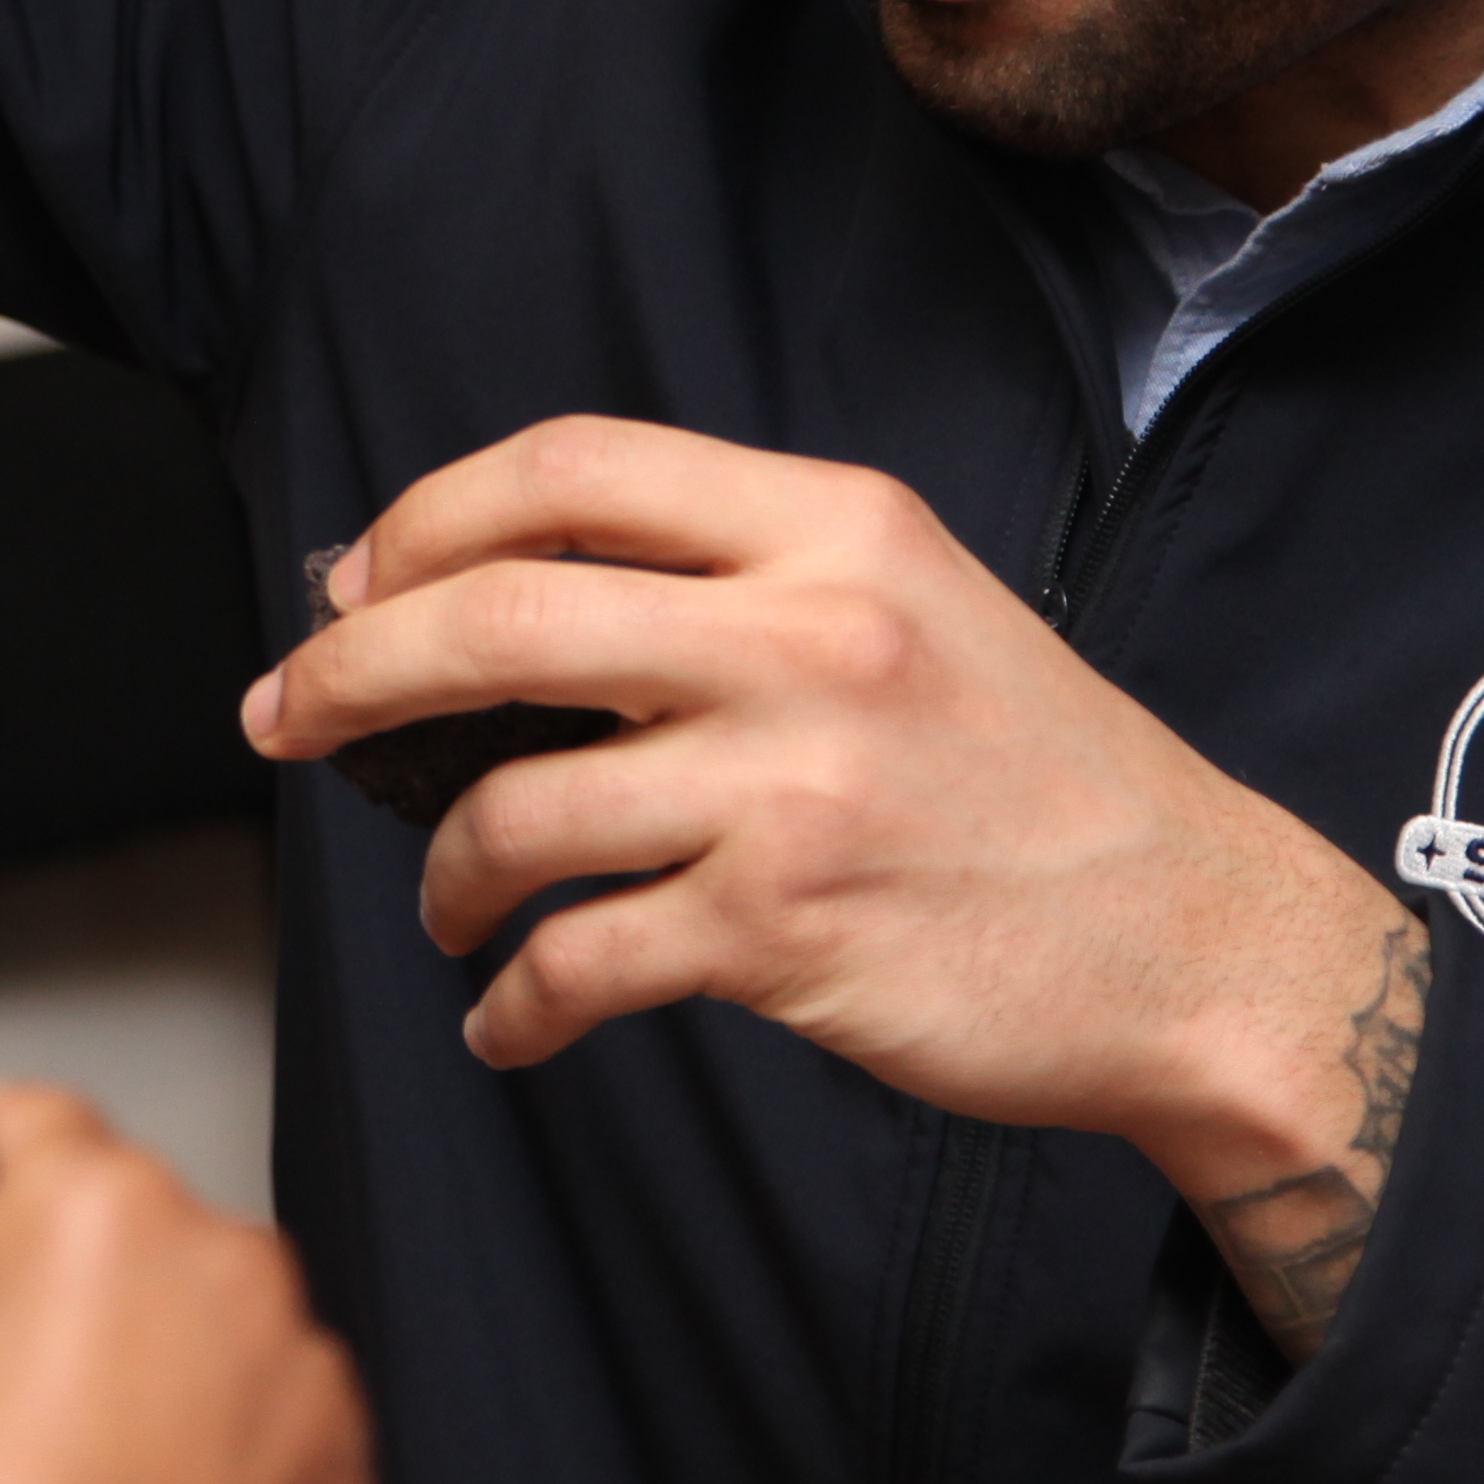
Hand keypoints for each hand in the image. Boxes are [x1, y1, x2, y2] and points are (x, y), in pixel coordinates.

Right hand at [0, 1089, 376, 1483]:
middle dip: (47, 1294)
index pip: (25, 1121)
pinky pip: (263, 1453)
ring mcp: (298, 1384)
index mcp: (100, 1204)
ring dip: (138, 1383)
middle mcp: (225, 1270)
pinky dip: (207, 1482)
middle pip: (115, 1239)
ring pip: (198, 1342)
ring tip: (43, 1472)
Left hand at [249, 416, 1429, 1355]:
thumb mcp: (909, 606)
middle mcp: (807, 635)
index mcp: (834, 525)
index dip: (426, 517)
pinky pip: (576, 959)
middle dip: (346, 673)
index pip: (571, 467)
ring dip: (438, 870)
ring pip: (512, 805)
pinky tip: (511, 1016)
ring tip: (448, 904)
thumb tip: (498, 594)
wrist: (1198, 938)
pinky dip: (511, 1001)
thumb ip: (734, 582)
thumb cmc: (1034, 780)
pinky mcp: (788, 930)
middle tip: (285, 722)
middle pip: (494, 615)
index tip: (354, 583)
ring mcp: (794, 786)